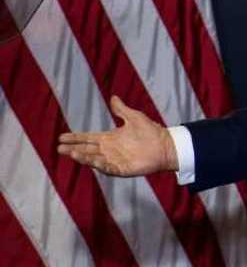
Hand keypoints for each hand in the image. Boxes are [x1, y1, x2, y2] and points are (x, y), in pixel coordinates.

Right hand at [57, 96, 177, 176]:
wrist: (166, 146)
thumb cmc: (151, 131)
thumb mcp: (134, 117)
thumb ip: (122, 109)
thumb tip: (113, 97)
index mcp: (109, 138)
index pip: (88, 138)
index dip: (75, 137)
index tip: (61, 137)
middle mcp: (109, 150)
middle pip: (87, 150)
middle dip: (73, 149)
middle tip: (60, 148)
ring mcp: (115, 160)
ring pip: (95, 160)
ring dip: (83, 157)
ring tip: (72, 153)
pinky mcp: (123, 169)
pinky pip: (109, 168)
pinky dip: (100, 166)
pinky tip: (92, 162)